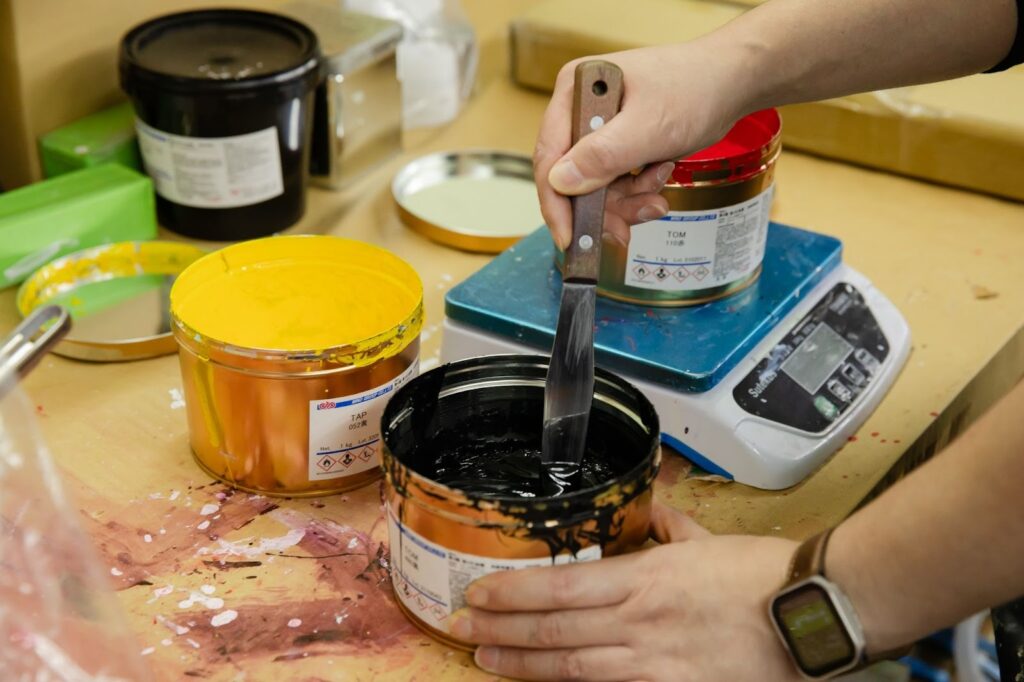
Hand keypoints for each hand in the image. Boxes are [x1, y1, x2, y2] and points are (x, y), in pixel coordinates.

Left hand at [450, 504, 800, 680]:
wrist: (812, 615)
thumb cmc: (761, 574)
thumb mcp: (706, 540)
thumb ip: (668, 527)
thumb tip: (647, 511)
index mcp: (645, 577)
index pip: (562, 583)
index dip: (513, 590)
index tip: (480, 591)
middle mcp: (640, 622)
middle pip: (556, 628)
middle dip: (503, 629)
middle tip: (463, 629)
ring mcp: (656, 663)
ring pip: (574, 667)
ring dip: (525, 664)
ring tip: (487, 661)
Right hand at [535, 43, 749, 249]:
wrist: (732, 82)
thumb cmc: (695, 89)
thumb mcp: (649, 126)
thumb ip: (604, 155)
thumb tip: (560, 181)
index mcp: (575, 91)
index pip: (550, 156)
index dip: (556, 201)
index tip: (568, 237)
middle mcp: (580, 108)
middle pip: (573, 177)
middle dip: (603, 206)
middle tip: (626, 228)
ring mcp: (600, 127)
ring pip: (596, 186)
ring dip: (627, 201)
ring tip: (656, 199)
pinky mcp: (619, 142)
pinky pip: (615, 181)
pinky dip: (637, 192)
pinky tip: (660, 181)